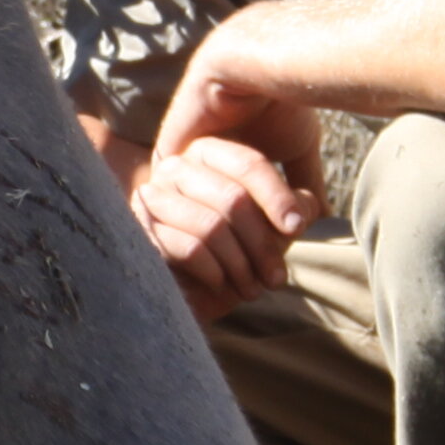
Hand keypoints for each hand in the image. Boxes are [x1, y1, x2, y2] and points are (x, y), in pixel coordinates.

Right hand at [129, 134, 317, 322]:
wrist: (193, 292)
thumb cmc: (235, 253)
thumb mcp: (272, 228)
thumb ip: (293, 209)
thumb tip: (305, 207)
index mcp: (208, 152)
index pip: (249, 165)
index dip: (279, 198)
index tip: (296, 228)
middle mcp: (175, 167)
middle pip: (232, 198)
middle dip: (261, 244)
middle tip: (276, 277)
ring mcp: (152, 198)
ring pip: (211, 226)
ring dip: (240, 264)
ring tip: (253, 288)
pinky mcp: (140, 232)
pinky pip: (189, 249)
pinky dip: (215, 272)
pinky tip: (222, 285)